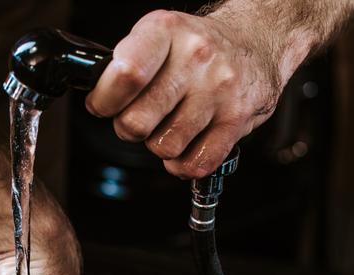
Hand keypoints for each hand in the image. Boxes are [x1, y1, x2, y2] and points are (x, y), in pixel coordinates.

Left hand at [85, 9, 286, 178]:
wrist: (256, 39)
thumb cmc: (197, 45)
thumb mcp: (158, 35)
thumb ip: (126, 64)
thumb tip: (98, 102)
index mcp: (166, 31)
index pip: (125, 75)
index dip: (104, 101)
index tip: (103, 105)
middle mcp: (196, 57)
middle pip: (137, 121)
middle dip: (128, 128)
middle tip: (139, 118)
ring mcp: (219, 89)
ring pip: (164, 146)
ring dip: (159, 144)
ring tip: (169, 125)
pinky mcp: (237, 119)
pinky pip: (196, 163)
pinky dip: (183, 164)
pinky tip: (185, 145)